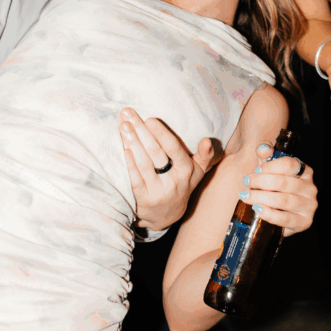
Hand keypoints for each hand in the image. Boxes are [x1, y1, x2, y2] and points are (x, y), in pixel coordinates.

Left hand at [120, 108, 216, 231]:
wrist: (168, 216)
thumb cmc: (183, 183)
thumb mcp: (198, 171)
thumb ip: (205, 155)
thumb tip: (206, 141)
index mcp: (187, 170)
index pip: (174, 149)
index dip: (161, 134)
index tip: (149, 119)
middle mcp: (174, 181)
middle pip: (155, 152)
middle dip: (140, 131)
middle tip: (128, 114)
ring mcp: (158, 192)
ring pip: (144, 164)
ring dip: (131, 143)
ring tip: (123, 126)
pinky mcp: (144, 200)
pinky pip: (135, 179)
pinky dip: (129, 163)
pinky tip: (124, 148)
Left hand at [240, 144, 317, 237]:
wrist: (282, 213)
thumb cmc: (276, 189)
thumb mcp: (271, 170)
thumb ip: (266, 156)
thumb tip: (263, 149)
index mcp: (304, 171)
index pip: (289, 164)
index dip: (269, 166)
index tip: (255, 171)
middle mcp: (310, 187)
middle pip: (283, 182)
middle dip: (260, 182)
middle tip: (246, 183)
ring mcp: (309, 206)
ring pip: (283, 200)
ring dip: (261, 197)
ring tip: (246, 196)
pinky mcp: (304, 222)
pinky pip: (285, 219)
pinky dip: (269, 214)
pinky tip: (257, 209)